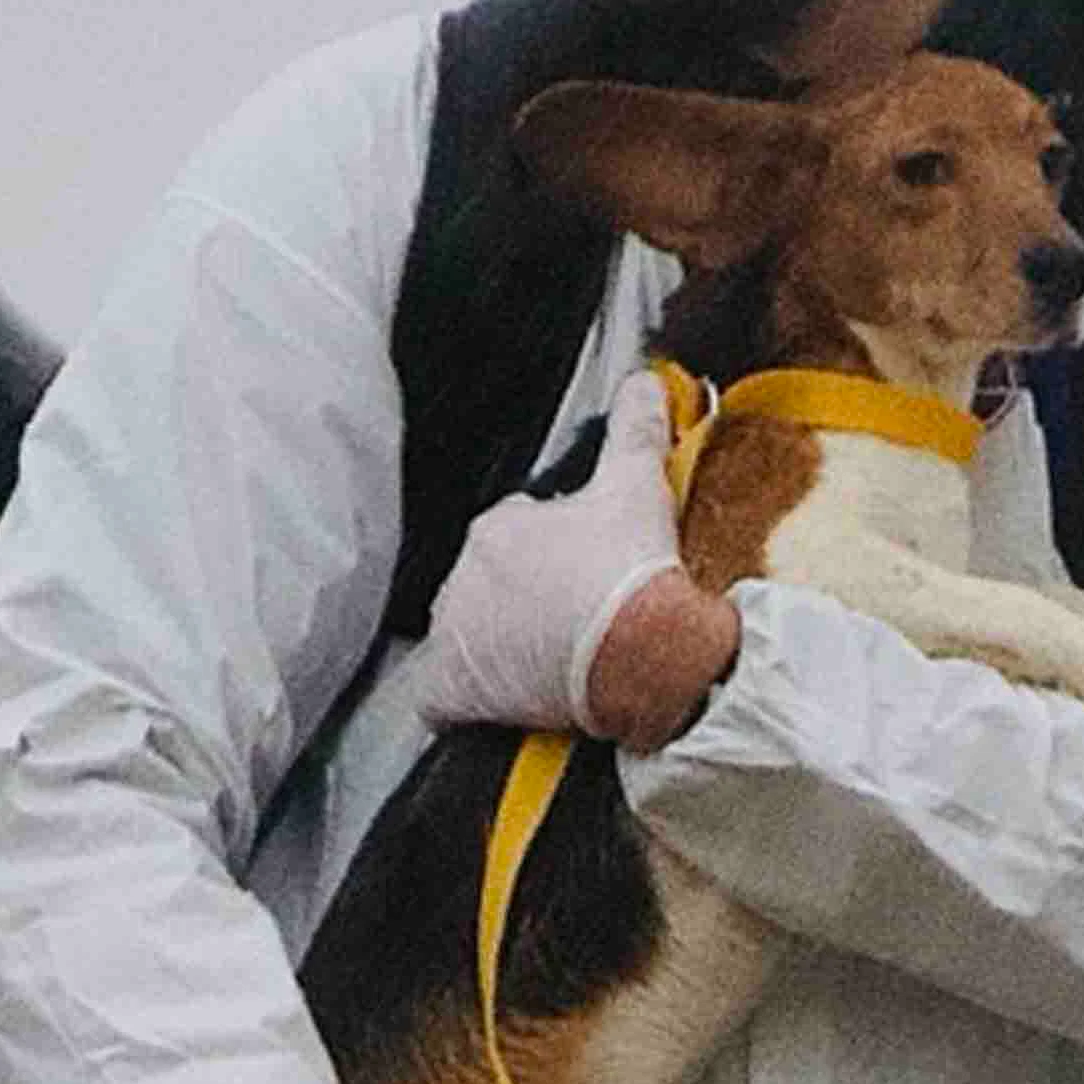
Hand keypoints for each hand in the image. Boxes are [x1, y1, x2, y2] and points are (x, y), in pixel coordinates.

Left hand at [406, 369, 706, 739]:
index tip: (579, 572)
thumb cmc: (636, 572)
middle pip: (487, 586)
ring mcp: (456, 634)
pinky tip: (489, 701)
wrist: (645, 648)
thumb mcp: (638, 487)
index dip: (549, 555)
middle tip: (571, 618)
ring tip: (548, 660)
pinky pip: (438, 698)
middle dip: (522, 599)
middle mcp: (463, 576)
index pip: (511, 536)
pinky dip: (457, 700)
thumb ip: (636, 430)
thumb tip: (643, 382)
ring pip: (465, 636)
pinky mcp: (457, 687)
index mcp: (497, 528)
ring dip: (495, 645)